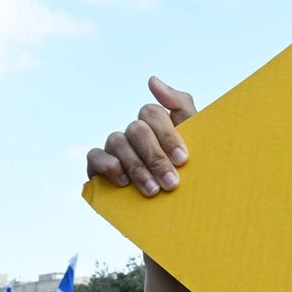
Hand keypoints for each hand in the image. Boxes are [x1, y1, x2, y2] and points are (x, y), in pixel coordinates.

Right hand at [87, 76, 196, 195]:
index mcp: (157, 124)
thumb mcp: (197, 141)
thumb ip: (181, 106)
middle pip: (137, 129)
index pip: (153, 113)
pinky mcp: (98, 165)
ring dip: (137, 167)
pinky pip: (94, 156)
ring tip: (154, 191)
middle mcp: (135, 132)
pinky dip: (109, 167)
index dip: (167, 135)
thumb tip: (152, 80)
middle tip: (172, 183)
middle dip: (155, 157)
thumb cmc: (191, 173)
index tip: (183, 159)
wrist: (181, 212)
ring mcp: (116, 147)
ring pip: (117, 142)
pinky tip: (124, 183)